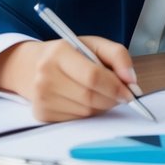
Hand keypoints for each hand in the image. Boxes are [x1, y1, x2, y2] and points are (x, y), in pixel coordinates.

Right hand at [0, 37, 138, 122]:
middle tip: (121, 95)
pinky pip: (77, 119)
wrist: (32, 66)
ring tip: (100, 92)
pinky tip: (85, 100)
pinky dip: (89, 112)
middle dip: (112, 99)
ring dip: (102, 105)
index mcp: (59, 52)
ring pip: (86, 111)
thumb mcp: (94, 45)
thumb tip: (131, 81)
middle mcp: (45, 75)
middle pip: (90, 97)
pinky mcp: (41, 113)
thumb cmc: (70, 54)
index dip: (116, 86)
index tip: (130, 92)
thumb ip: (118, 56)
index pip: (93, 76)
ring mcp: (41, 97)